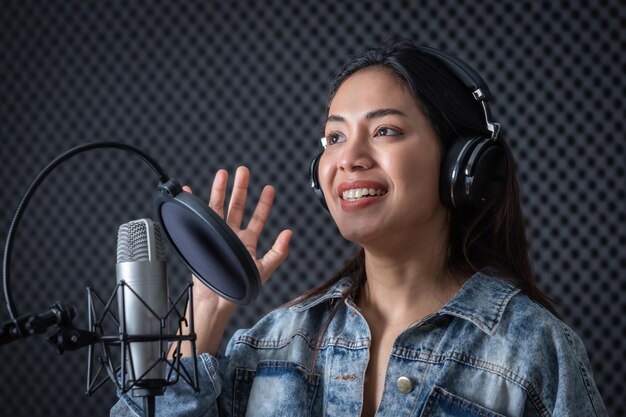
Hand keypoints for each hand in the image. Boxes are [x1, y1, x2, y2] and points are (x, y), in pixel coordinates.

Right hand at [178, 167, 291, 354]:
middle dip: (241, 188)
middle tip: (243, 171)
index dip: (264, 203)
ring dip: (220, 190)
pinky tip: (189, 191)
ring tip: (223, 174)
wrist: (216, 298)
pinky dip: (192, 203)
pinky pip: (197, 217)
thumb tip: (289, 233)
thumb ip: (278, 252)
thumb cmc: (239, 287)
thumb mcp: (263, 269)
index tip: (269, 188)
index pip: (258, 218)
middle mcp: (232, 235)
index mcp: (248, 241)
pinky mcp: (202, 236)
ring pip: (219, 207)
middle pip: (237, 206)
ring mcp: (217, 234)